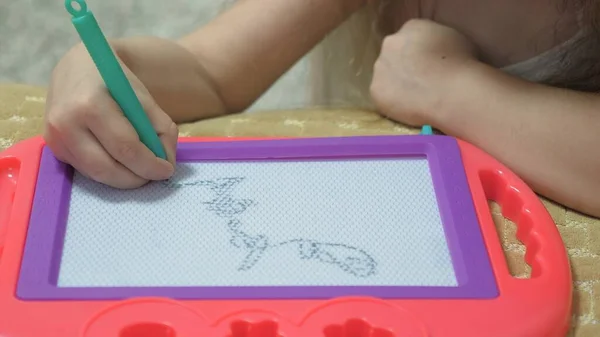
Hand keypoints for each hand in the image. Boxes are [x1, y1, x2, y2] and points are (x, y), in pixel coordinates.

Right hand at [44, 38, 180, 188]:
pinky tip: (119, 162)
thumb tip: (165, 162)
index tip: (167, 170)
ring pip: (95, 174)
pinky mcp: (52, 146)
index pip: (125, 147)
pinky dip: (107, 171)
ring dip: (122, 178)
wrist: (78, 66)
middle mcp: (66, 123)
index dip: (149, 164)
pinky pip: (85, 169)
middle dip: (136, 178)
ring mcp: (55, 137)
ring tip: (140, 170)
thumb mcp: (144, 98)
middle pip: (107, 168)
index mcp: (91, 105)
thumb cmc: (114, 80)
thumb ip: (161, 129)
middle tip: (154, 174)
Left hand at [370, 19, 478, 126]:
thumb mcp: (454, 38)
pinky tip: (408, 108)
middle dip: (403, 66)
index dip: (417, 53)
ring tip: (415, 98)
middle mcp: (391, 43)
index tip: (426, 65)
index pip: (408, 38)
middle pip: (392, 55)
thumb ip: (435, 40)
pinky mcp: (375, 90)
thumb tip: (431, 51)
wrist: (452, 93)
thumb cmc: (462, 65)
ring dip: (395, 84)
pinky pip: (382, 96)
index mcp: (410, 27)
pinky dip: (392, 103)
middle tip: (419, 82)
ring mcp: (380, 67)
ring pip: (384, 75)